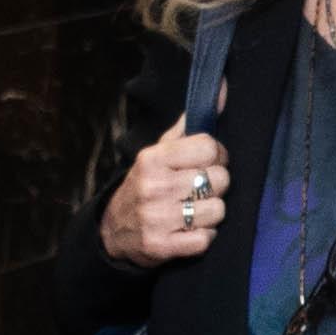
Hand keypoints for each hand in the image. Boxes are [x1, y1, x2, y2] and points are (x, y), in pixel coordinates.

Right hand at [101, 121, 228, 272]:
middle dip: (216, 186)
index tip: (208, 163)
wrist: (114, 231)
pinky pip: (205, 239)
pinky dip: (203, 237)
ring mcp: (157, 218)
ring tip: (195, 210)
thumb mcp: (160, 151)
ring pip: (217, 210)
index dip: (217, 156)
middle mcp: (154, 186)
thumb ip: (191, 123)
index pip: (209, 148)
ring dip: (212, 213)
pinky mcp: (162, 246)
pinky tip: (190, 230)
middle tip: (201, 189)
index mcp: (153, 158)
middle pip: (219, 180)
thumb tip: (221, 87)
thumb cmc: (147, 185)